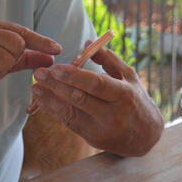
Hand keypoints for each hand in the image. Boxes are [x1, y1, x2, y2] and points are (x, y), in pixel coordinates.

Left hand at [32, 42, 164, 156]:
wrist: (146, 136)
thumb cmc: (135, 99)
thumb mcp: (128, 76)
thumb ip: (108, 58)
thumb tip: (87, 43)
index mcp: (123, 95)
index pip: (96, 84)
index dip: (75, 76)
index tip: (56, 67)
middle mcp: (113, 114)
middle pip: (80, 98)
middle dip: (57, 85)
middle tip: (40, 73)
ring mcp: (102, 129)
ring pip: (71, 112)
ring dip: (50, 99)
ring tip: (35, 87)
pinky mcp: (92, 138)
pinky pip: (69, 122)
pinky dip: (54, 110)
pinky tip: (42, 100)